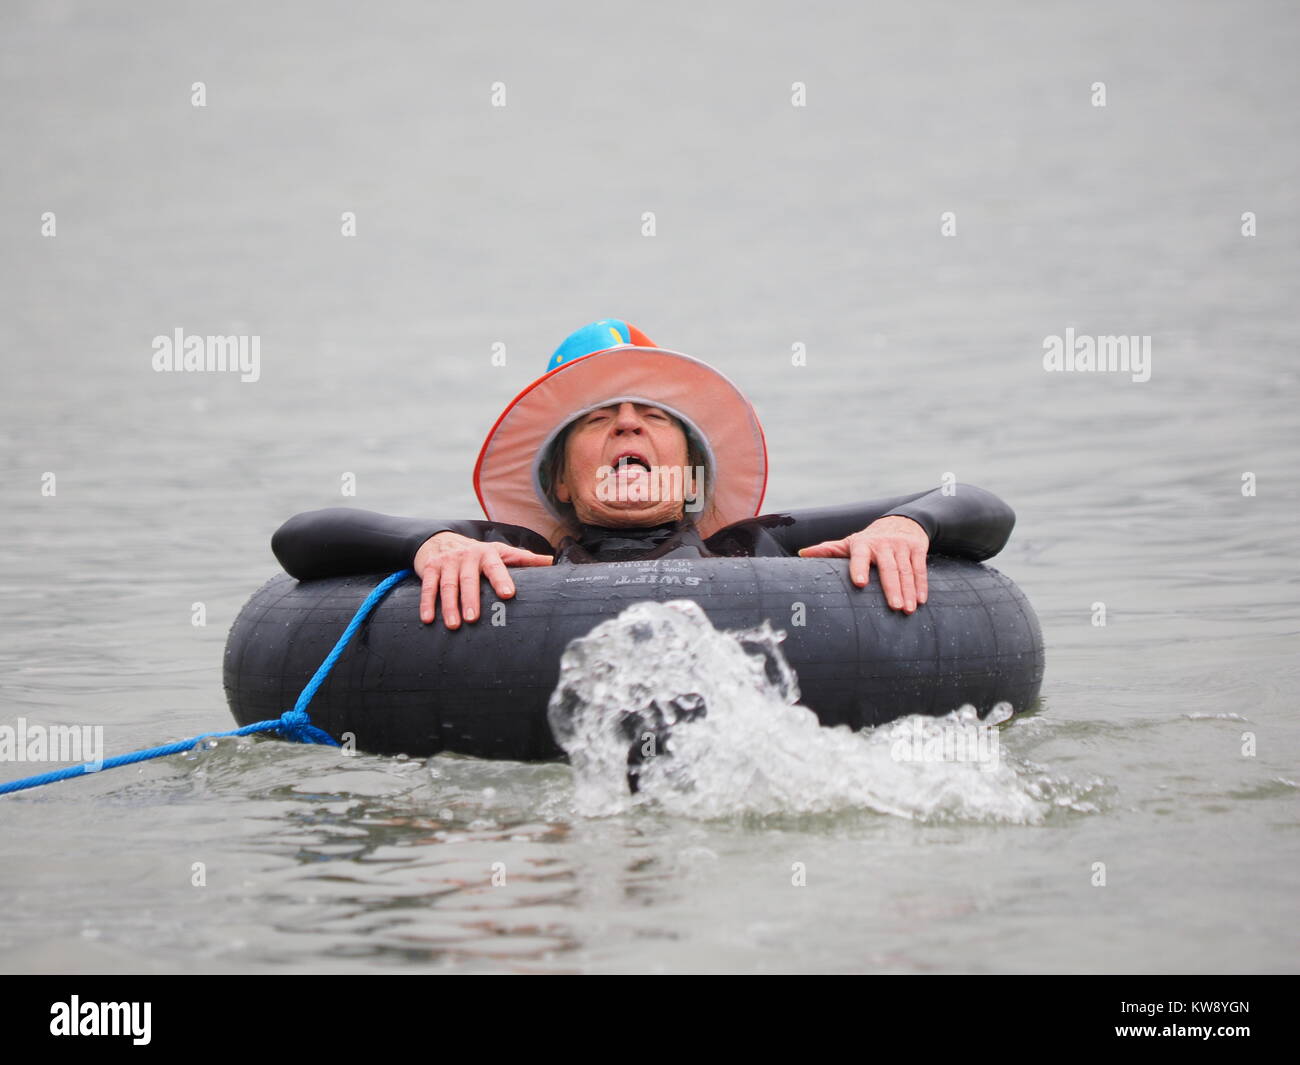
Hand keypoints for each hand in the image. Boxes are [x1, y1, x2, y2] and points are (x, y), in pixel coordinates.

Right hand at [414, 532, 552, 627]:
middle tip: (474, 619)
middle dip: (471, 599)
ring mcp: (447, 562)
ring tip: (454, 625)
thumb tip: (552, 561)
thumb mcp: (501, 552)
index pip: (496, 567)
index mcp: (487, 553)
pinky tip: (428, 619)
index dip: (501, 579)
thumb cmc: (478, 553)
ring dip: (449, 606)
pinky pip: (428, 587)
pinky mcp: (429, 568)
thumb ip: (524, 559)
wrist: (442, 539)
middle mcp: (466, 556)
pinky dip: (426, 603)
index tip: (507, 594)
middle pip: (469, 579)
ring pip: (448, 585)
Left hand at [797, 515, 928, 613]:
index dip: (860, 568)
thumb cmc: (870, 539)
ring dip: (909, 591)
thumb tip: (801, 554)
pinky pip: (920, 569)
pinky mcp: (917, 549)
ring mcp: (901, 546)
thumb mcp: (850, 542)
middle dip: (892, 588)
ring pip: (906, 571)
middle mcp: (883, 544)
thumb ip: (829, 550)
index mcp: (863, 544)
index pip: (860, 556)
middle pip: (888, 568)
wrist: (901, 521)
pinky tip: (922, 600)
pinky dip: (922, 585)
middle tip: (895, 607)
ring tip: (908, 610)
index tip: (860, 583)